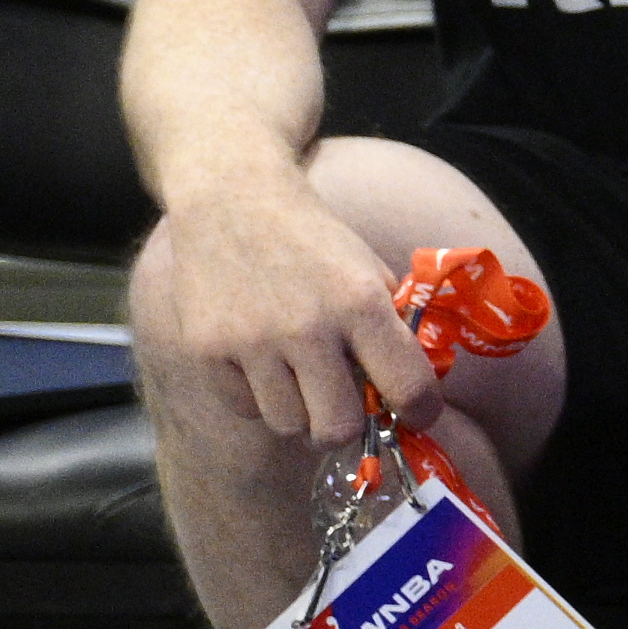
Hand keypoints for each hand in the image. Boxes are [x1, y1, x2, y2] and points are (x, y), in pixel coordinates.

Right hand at [142, 170, 432, 449]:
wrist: (232, 200)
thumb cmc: (312, 241)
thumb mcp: (369, 272)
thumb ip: (390, 328)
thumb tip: (411, 393)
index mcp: (360, 303)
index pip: (408, 387)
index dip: (421, 411)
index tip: (417, 413)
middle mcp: (306, 327)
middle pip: (338, 428)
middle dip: (349, 423)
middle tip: (346, 403)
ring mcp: (251, 342)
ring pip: (289, 425)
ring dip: (301, 411)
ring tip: (300, 378)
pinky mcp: (207, 351)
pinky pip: (245, 407)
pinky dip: (258, 396)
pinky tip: (261, 362)